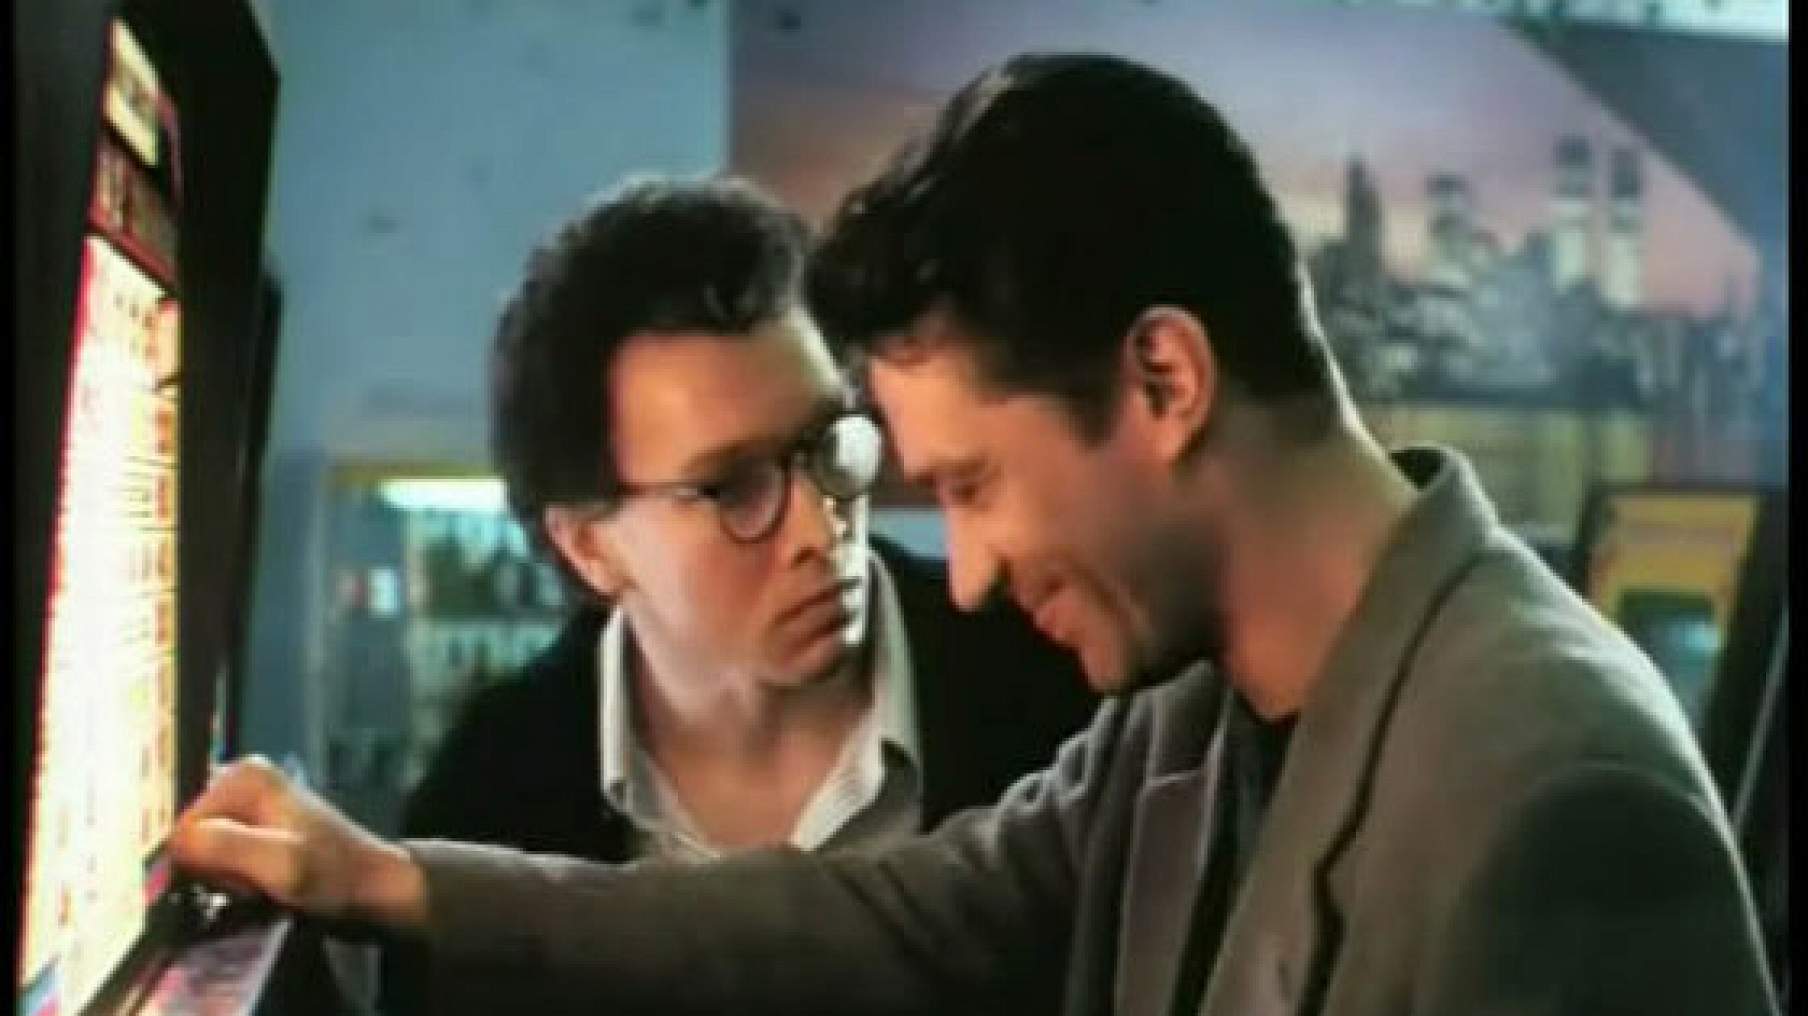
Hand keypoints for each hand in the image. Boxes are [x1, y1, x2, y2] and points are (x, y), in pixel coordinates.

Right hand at [169, 755, 427, 935]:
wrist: (372, 889)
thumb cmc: (332, 874)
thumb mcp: (280, 863)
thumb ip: (227, 847)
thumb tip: (177, 840)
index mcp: (243, 775)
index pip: (182, 828)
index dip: (205, 862)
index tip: (244, 875)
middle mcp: (238, 781)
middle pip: (190, 840)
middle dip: (215, 870)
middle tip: (255, 882)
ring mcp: (245, 806)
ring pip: (201, 856)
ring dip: (224, 879)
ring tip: (260, 885)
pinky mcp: (250, 830)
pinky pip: (217, 862)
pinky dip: (232, 881)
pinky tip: (259, 886)